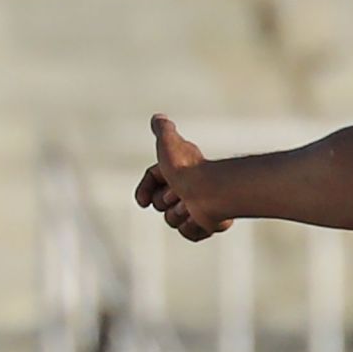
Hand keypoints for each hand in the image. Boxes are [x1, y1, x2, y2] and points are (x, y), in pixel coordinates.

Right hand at [134, 114, 230, 242]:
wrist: (211, 191)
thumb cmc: (187, 168)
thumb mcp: (169, 143)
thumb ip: (163, 130)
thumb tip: (159, 118)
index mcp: (180, 171)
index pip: (151, 183)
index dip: (145, 191)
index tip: (142, 201)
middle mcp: (189, 188)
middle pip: (159, 203)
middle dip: (164, 201)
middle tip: (178, 194)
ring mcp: (199, 207)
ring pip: (172, 220)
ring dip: (178, 213)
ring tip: (192, 205)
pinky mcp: (209, 224)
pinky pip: (190, 233)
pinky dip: (192, 227)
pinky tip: (201, 218)